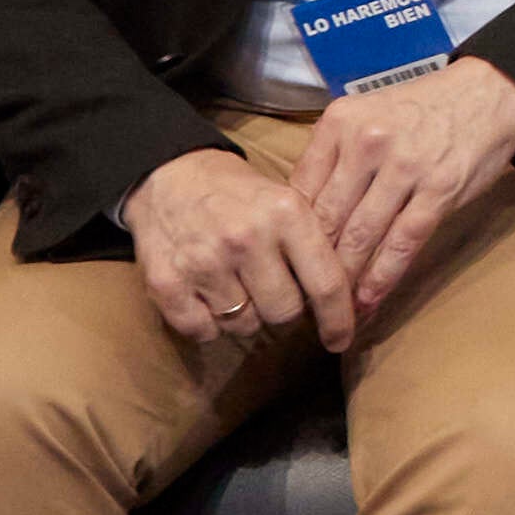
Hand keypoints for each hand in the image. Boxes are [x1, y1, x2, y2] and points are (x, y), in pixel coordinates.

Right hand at [125, 142, 356, 349]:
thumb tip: (349, 300)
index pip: (326, 283)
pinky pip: (202, 331)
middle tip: (270, 290)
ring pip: (244, 326)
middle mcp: (246, 238)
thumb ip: (313, 244)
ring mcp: (204, 262)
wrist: (167, 174)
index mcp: (286, 213)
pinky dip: (207, 324)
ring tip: (234, 283)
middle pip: (284, 313)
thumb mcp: (285, 199)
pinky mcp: (166, 283)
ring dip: (244, 315)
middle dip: (282, 310)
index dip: (338, 320)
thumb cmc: (237, 193)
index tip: (340, 340)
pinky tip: (205, 295)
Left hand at [283, 53, 514, 333]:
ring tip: (334, 311)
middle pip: (328, 219)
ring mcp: (404, 167)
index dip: (291, 236)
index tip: (286, 268)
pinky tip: (370, 300)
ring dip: (346, 280)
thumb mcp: (366, 116)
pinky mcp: (439, 189)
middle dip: (313, 266)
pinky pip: (403, 242)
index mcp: (340, 123)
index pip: (301, 191)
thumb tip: (303, 219)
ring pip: (362, 236)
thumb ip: (335, 159)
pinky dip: (383, 276)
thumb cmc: (422, 110)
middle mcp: (367, 143)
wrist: (489, 92)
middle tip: (302, 301)